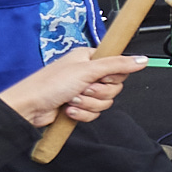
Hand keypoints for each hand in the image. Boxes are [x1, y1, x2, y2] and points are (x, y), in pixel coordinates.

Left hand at [0, 50, 141, 127]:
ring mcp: (83, 90)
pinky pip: (94, 113)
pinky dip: (83, 113)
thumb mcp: (87, 70)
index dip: (112, 76)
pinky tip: (69, 109)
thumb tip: (141, 59)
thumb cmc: (49, 84)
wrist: (30, 107)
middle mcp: (87, 73)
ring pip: (105, 102)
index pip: (118, 67)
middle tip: (82, 88)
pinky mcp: (79, 106)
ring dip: (88, 104)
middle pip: (114, 87)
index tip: (101, 77)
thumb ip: (117, 65)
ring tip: (71, 99)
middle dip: (98, 93)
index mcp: (90, 58)